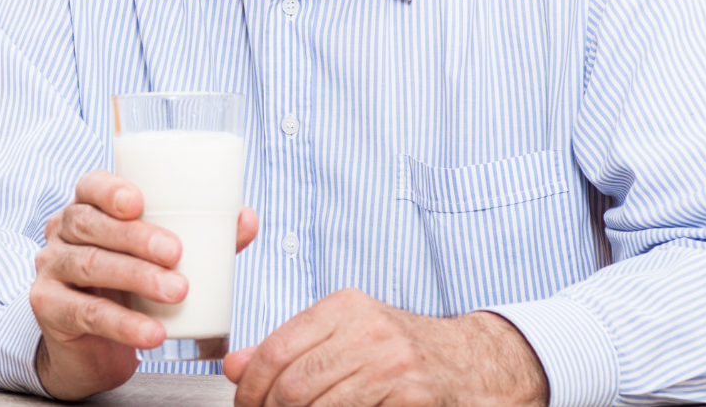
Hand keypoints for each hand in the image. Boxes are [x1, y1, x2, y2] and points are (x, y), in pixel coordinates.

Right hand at [30, 170, 258, 400]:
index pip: (89, 185)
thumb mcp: (155, 259)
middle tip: (176, 254)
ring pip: (90, 265)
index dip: (110, 189)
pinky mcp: (50, 308)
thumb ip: (200, 238)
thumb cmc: (127, 288)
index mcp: (87, 209)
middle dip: (136, 237)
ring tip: (178, 292)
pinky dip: (123, 323)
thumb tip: (246, 218)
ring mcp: (51, 270)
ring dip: (137, 278)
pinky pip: (86, 313)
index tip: (138, 202)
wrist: (89, 346)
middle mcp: (62, 233)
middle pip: (91, 224)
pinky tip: (152, 332)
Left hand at [223, 288, 548, 406]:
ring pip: (319, 406)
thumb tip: (232, 366)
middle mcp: (370, 331)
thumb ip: (287, 347)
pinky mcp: (413, 398)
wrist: (473, 363)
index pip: (277, 349)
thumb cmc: (399, 350)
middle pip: (294, 384)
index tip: (244, 403)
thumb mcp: (344, 334)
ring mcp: (395, 365)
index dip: (251, 386)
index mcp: (345, 307)